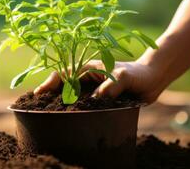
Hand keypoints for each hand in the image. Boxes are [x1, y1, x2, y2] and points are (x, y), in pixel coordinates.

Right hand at [34, 60, 164, 103]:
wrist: (152, 79)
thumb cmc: (137, 74)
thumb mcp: (124, 77)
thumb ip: (110, 86)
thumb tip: (96, 100)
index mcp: (87, 68)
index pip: (63, 74)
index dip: (49, 83)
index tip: (38, 94)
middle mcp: (86, 79)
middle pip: (62, 87)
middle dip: (49, 95)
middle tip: (37, 107)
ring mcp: (91, 90)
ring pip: (70, 98)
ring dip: (60, 105)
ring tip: (49, 116)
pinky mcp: (98, 101)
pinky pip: (82, 107)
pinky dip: (74, 112)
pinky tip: (69, 120)